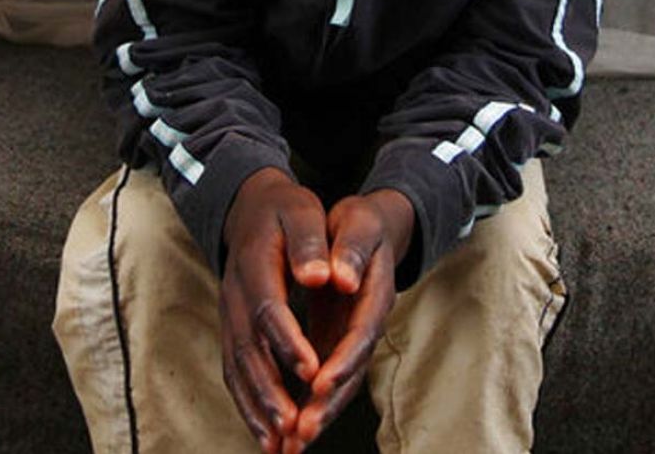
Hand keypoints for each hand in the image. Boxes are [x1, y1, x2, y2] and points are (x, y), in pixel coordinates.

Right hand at [221, 167, 331, 452]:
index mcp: (254, 266)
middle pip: (248, 350)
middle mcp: (235, 296)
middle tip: (292, 427)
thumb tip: (322, 277)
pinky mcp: (232, 329)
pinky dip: (248, 405)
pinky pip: (235, 372)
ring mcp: (229, 315)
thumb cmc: (285, 210)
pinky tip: (265, 433)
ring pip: (237, 368)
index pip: (269, 310)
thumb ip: (310, 243)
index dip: (289, 343)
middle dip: (270, 392)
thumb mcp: (301, 211)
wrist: (249, 206)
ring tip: (278, 445)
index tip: (311, 371)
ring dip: (257, 408)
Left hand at [283, 189, 414, 452]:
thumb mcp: (358, 223)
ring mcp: (349, 339)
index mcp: (373, 296)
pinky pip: (320, 383)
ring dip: (314, 417)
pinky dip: (303, 407)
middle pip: (350, 372)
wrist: (368, 229)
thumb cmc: (360, 223)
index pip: (360, 334)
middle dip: (326, 406)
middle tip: (300, 434)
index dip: (341, 361)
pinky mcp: (333, 345)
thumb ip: (350, 250)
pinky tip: (280, 432)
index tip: (319, 383)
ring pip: (336, 386)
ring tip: (287, 448)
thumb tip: (340, 278)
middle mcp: (365, 325)